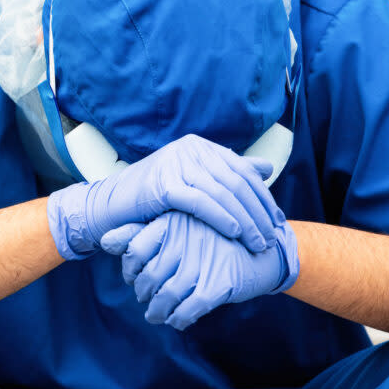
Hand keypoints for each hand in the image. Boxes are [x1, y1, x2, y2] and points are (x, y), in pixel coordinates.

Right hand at [47, 134, 283, 260]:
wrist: (111, 207)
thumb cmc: (154, 199)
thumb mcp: (194, 182)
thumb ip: (228, 174)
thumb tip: (265, 168)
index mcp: (199, 146)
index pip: (241, 171)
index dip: (262, 197)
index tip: (277, 221)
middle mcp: (189, 149)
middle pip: (236, 181)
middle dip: (258, 212)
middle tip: (272, 237)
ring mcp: (176, 163)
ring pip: (223, 192)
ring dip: (245, 220)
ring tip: (257, 242)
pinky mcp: (163, 183)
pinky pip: (201, 202)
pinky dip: (221, 217)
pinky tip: (235, 233)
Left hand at [100, 212, 298, 329]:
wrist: (263, 249)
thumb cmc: (212, 239)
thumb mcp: (177, 228)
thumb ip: (138, 233)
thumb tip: (103, 241)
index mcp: (172, 221)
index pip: (134, 249)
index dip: (130, 269)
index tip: (135, 278)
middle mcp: (184, 239)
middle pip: (149, 277)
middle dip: (144, 294)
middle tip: (146, 299)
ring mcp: (202, 261)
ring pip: (166, 296)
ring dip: (158, 311)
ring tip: (157, 315)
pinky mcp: (219, 283)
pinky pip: (189, 309)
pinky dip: (179, 319)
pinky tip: (178, 319)